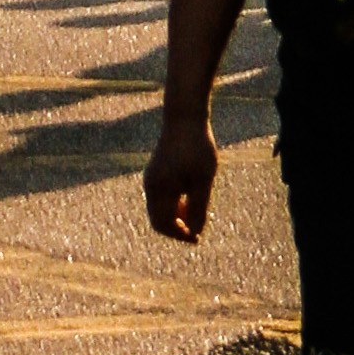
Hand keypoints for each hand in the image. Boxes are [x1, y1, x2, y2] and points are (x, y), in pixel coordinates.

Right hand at [143, 108, 217, 240]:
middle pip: (159, 220)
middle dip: (177, 228)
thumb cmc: (196, 148)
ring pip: (159, 209)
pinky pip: (161, 197)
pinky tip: (190, 196)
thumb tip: (195, 232)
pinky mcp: (156, 170)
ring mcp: (151, 178)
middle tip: (197, 229)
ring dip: (176, 216)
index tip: (198, 238)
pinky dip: (173, 203)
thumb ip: (199, 208)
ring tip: (196, 209)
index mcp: (159, 190)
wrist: (185, 116)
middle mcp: (150, 186)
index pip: (164, 225)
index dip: (180, 235)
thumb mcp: (203, 180)